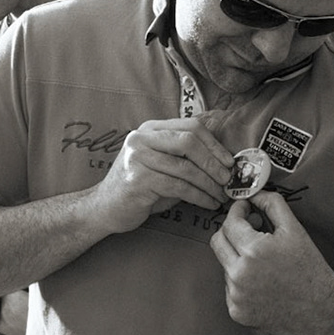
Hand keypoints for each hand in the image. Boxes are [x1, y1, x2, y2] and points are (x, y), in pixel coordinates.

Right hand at [88, 116, 232, 232]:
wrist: (104, 208)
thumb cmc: (140, 188)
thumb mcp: (162, 165)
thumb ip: (184, 158)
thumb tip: (223, 163)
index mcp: (149, 129)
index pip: (190, 126)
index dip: (214, 144)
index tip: (229, 162)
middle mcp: (141, 138)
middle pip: (189, 141)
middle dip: (214, 163)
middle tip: (227, 180)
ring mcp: (137, 157)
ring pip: (186, 167)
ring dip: (209, 184)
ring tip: (220, 196)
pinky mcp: (137, 179)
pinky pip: (178, 186)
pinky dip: (199, 196)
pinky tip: (208, 204)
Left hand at [209, 191, 333, 334]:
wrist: (323, 308)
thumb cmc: (310, 267)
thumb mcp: (294, 230)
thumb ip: (272, 205)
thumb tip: (253, 193)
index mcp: (253, 250)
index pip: (229, 222)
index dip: (237, 212)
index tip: (244, 209)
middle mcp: (239, 274)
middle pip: (217, 242)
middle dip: (230, 231)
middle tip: (248, 229)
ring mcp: (236, 295)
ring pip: (224, 265)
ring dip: (238, 258)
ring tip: (264, 262)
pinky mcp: (237, 312)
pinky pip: (230, 288)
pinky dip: (241, 282)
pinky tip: (263, 283)